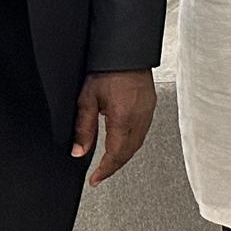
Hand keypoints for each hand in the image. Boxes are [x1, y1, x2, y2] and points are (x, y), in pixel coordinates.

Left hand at [72, 70, 155, 184]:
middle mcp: (140, 117)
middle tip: (101, 174)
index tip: (95, 179)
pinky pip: (143, 131)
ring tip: (110, 161)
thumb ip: (84, 128)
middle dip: (114, 166)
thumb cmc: (106, 69)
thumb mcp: (87, 99)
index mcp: (123, 118)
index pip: (116, 154)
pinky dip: (132, 142)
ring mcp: (148, 111)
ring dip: (124, 155)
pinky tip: (123, 141)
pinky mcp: (150, 105)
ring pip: (138, 143)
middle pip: (129, 152)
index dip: (105, 170)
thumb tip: (79, 151)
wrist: (125, 50)